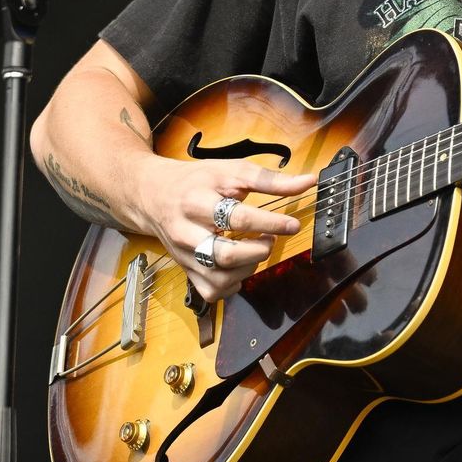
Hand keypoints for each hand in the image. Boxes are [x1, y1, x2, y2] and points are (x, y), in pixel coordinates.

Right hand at [131, 157, 311, 301]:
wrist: (153, 195)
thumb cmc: (198, 180)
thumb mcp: (232, 171)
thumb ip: (270, 180)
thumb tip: (308, 183)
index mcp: (198, 202)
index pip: (237, 218)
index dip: (270, 224)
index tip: (293, 225)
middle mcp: (187, 232)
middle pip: (225, 255)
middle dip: (258, 251)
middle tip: (270, 239)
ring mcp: (184, 255)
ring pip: (219, 278)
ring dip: (249, 268)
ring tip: (257, 249)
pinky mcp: (185, 270)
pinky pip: (211, 291)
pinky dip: (233, 284)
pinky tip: (241, 266)